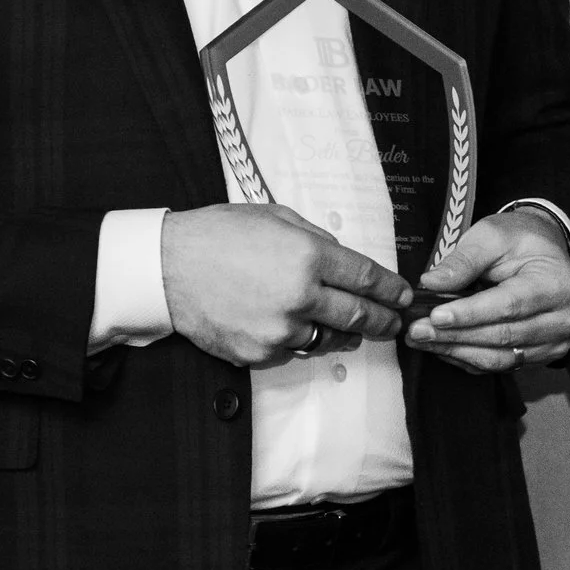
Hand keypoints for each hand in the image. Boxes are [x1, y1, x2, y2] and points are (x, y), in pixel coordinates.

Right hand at [158, 204, 412, 368]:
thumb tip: (345, 260)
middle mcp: (300, 295)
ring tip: (350, 328)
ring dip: (346, 334)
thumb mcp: (272, 216)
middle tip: (394, 322)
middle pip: (360, 316)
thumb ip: (314, 238)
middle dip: (384, 320)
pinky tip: (292, 326)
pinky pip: (294, 350)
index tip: (403, 295)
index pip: (367, 279)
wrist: (166, 267)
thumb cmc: (216, 235)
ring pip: (331, 339)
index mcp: (307, 255)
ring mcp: (280, 329)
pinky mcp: (261, 353)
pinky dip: (300, 339)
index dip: (392, 289)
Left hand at [404, 210, 569, 372]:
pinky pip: (502, 365)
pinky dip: (469, 359)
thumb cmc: (519, 240)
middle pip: (504, 336)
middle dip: (456, 336)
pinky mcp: (542, 355)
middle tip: (416, 331)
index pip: (508, 305)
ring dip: (457, 351)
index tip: (435, 316)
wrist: (545, 252)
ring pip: (501, 357)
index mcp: (556, 284)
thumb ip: (464, 260)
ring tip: (422, 340)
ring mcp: (556, 342)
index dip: (469, 314)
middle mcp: (564, 319)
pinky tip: (441, 348)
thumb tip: (431, 283)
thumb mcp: (491, 235)